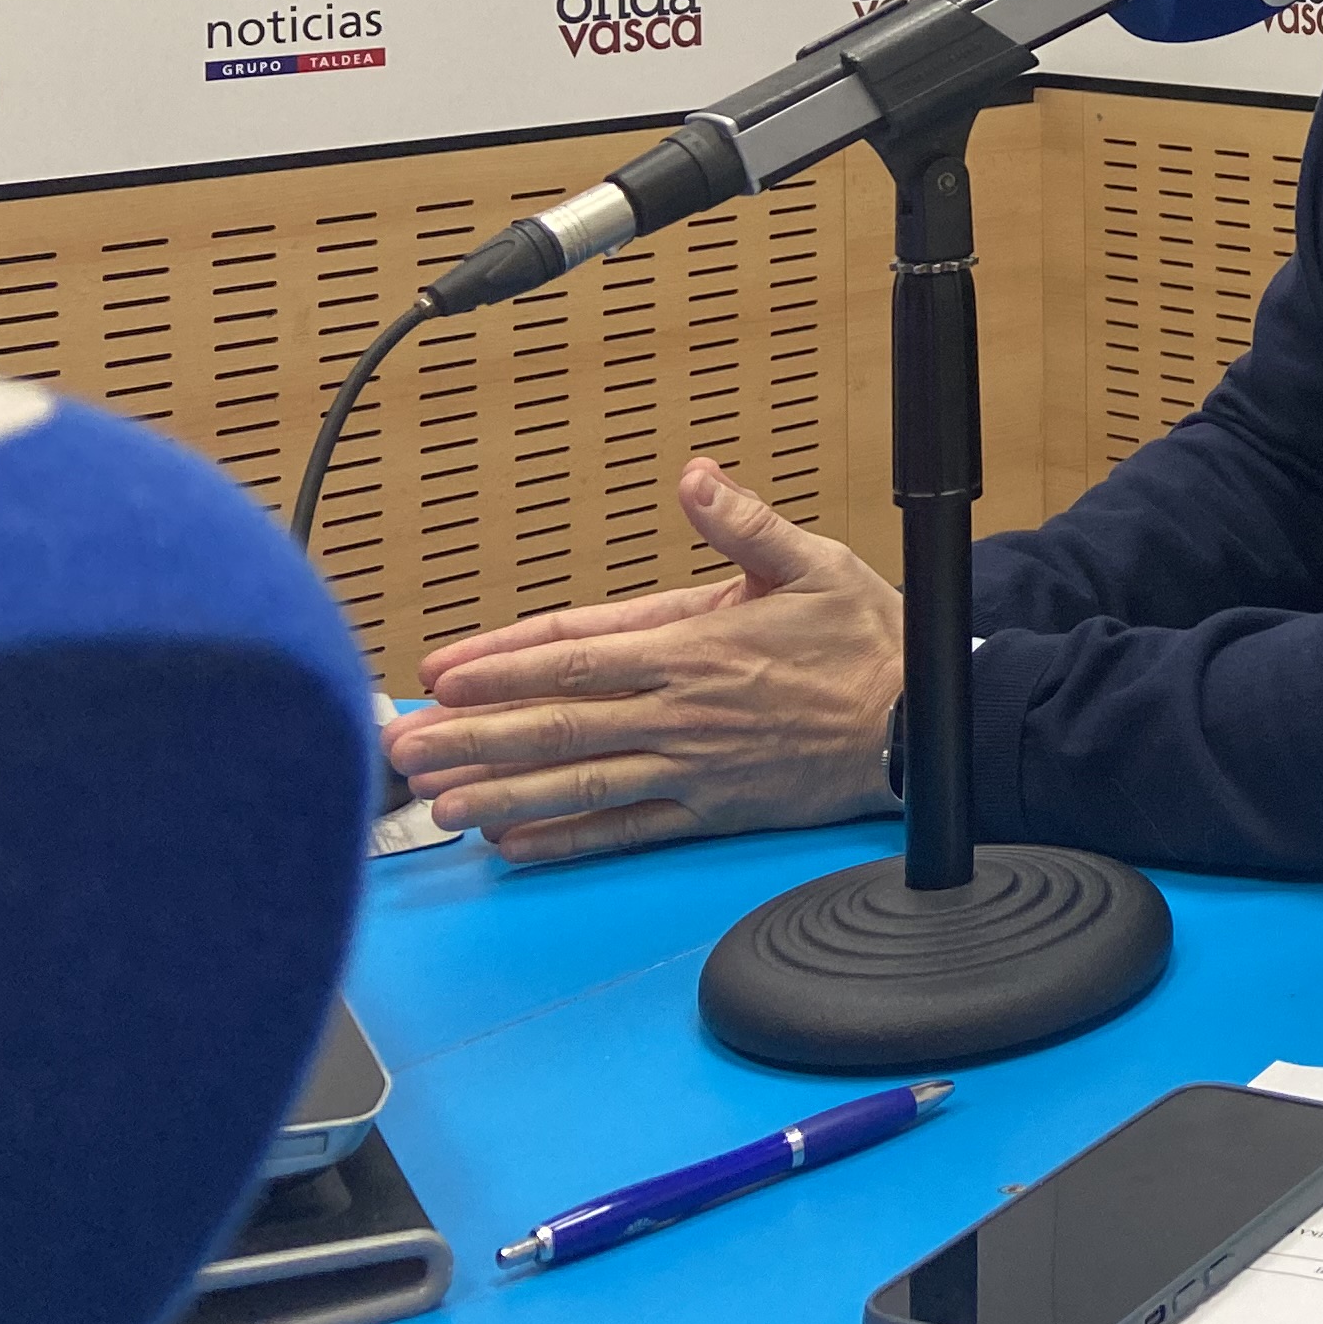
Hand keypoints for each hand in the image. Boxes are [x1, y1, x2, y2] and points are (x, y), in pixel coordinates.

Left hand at [385, 456, 901, 864]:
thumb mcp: (812, 562)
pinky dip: (568, 839)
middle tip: (403, 745)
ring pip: (577, 782)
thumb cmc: (867, 641)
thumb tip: (694, 478)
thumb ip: (743, 524)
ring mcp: (690, 766)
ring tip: (436, 803)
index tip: (442, 672)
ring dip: (501, 792)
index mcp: (694, 645)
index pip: (575, 655)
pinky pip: (625, 829)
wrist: (920, 725)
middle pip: (556, 725)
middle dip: (470, 735)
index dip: (502, 665)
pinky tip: (517, 845)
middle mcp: (678, 711)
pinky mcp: (710, 810)